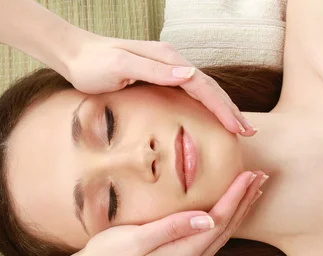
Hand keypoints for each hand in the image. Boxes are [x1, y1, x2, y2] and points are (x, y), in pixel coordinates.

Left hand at [63, 30, 256, 135]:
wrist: (75, 55)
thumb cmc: (94, 65)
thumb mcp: (121, 66)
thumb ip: (154, 70)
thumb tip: (188, 75)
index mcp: (167, 60)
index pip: (203, 87)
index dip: (223, 108)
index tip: (238, 128)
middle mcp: (171, 62)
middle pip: (209, 87)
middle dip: (230, 110)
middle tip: (248, 132)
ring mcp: (166, 68)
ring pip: (203, 89)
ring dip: (222, 108)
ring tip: (238, 126)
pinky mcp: (159, 76)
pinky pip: (191, 92)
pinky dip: (206, 105)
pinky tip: (211, 115)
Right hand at [71, 171, 265, 255]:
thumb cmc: (109, 255)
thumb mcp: (138, 237)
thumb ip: (173, 228)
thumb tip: (208, 218)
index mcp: (181, 255)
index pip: (217, 221)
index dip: (235, 197)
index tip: (249, 174)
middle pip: (224, 230)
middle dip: (244, 203)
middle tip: (260, 178)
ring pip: (219, 237)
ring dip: (236, 215)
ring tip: (251, 194)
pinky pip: (208, 242)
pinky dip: (221, 225)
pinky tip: (223, 215)